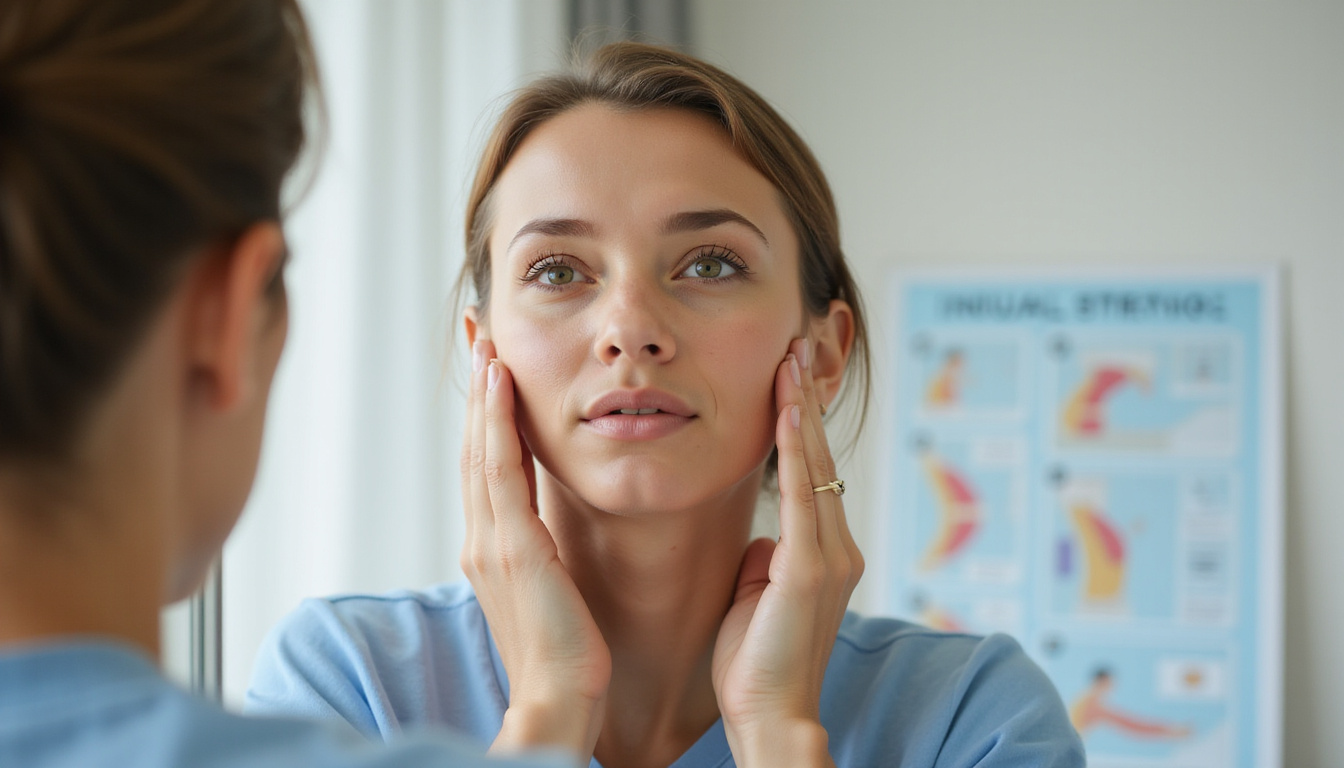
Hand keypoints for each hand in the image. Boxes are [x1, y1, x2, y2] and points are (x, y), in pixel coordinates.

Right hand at [460, 340, 610, 760]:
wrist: (557, 703)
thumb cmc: (565, 657)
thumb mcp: (552, 592)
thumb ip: (544, 556)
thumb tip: (553, 532)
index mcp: (494, 548)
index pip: (486, 464)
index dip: (487, 413)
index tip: (490, 365)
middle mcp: (483, 539)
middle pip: (475, 446)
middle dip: (478, 388)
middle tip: (477, 332)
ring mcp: (491, 542)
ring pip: (482, 449)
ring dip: (484, 392)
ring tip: (486, 342)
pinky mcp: (512, 549)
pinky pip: (500, 472)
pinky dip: (496, 423)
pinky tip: (500, 383)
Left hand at [711, 338, 863, 767]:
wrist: (769, 715)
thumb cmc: (756, 663)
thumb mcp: (759, 596)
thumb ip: (766, 560)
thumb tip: (761, 539)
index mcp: (824, 552)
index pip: (812, 472)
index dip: (799, 423)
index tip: (786, 377)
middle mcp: (837, 546)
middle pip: (819, 457)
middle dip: (804, 400)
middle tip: (794, 346)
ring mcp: (830, 555)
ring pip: (816, 466)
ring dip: (800, 410)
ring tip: (791, 360)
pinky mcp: (811, 568)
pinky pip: (803, 495)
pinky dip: (794, 449)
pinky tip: (786, 411)